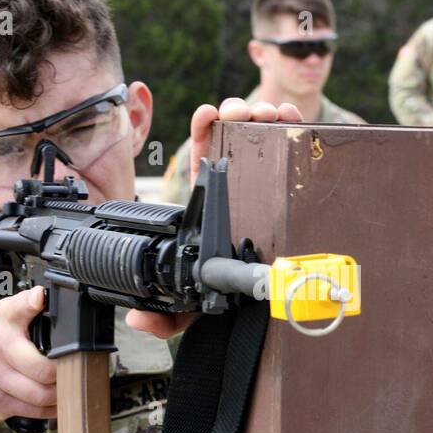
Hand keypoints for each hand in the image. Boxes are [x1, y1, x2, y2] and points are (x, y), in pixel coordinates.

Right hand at [0, 287, 57, 422]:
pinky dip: (48, 409)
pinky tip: (51, 403)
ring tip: (63, 389)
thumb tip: (44, 296)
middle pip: (44, 369)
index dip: (32, 302)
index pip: (18, 307)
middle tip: (71, 373)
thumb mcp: (5, 321)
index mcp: (2, 320)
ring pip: (40, 394)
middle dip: (63, 374)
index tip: (40, 298)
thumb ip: (27, 308)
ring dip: (58, 395)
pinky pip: (32, 410)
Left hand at [123, 98, 302, 340]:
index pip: (205, 157)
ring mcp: (269, 176)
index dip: (204, 129)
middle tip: (244, 115)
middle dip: (238, 114)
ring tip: (269, 114)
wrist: (280, 296)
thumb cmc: (237, 293)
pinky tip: (291, 117)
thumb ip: (167, 315)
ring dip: (264, 113)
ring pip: (265, 133)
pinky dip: (291, 121)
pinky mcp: (293, 176)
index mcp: (216, 201)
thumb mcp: (198, 306)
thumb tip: (138, 319)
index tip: (208, 115)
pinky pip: (292, 142)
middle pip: (235, 136)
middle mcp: (241, 183)